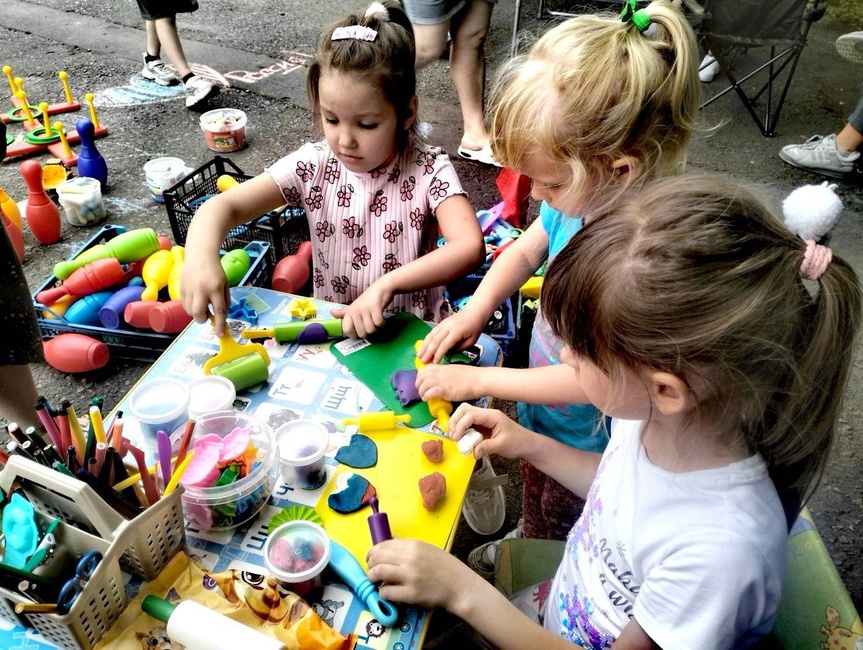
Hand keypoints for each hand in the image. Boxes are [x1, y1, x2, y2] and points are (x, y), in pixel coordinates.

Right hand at [180, 256, 229, 335]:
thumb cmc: (215, 270)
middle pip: (198, 314)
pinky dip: (190, 307)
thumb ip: (224, 300)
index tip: (220, 333)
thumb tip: (222, 316)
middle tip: (207, 316)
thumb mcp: (225, 284)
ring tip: (201, 304)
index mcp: (215, 289)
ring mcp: (189, 289)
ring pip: (189, 311)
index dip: (220, 325)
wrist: (200, 256)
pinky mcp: (181, 288)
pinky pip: (184, 305)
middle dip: (202, 320)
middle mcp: (201, 290)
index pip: (218, 311)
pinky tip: (195, 300)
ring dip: (196, 313)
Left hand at [331, 277, 393, 338]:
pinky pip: (378, 323)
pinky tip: (382, 319)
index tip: (360, 330)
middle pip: (361, 333)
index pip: (346, 330)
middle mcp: (355, 311)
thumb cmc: (368, 299)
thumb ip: (343, 312)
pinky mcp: (375, 307)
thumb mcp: (354, 306)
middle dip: (368, 332)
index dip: (354, 334)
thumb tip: (331, 312)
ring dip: (376, 328)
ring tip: (376, 320)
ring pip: (370, 330)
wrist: (381, 287)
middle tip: (371, 324)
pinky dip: (382, 323)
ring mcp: (365, 309)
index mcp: (349, 312)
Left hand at [366, 539, 483, 611]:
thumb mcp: (428, 549)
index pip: (383, 545)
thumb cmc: (445, 567)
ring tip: (375, 581)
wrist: (460, 586)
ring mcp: (410, 576)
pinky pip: (387, 592)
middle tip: (372, 570)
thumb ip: (408, 545)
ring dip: (372, 577)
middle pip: (378, 557)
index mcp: (414, 545)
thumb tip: (390, 539)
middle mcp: (410, 558)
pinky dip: (383, 592)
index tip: (371, 558)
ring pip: (378, 572)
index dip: (373, 552)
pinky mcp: (411, 594)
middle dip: (370, 564)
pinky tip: (387, 592)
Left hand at [416, 364, 482, 401]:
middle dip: (418, 384)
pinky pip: (430, 392)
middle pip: (421, 376)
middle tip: (421, 390)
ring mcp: (443, 381)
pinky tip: (427, 399)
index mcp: (443, 367)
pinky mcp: (446, 390)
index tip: (421, 381)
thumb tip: (441, 379)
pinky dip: (426, 396)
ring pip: (424, 384)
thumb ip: (446, 373)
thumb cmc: (471, 376)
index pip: (425, 368)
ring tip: (424, 396)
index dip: (420, 375)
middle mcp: (441, 373)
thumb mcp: (455, 370)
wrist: (479, 379)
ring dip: (421, 391)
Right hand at [419, 310, 485, 363]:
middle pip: (435, 340)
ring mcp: (443, 324)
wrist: (474, 312)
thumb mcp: (472, 341)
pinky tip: (423, 346)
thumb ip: (460, 348)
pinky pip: (432, 332)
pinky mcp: (441, 323)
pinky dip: (426, 340)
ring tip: (419, 355)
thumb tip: (449, 353)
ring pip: (431, 335)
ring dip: (424, 346)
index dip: (438, 354)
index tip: (434, 363)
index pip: (444, 345)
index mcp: (456, 331)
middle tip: (422, 361)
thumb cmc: (475, 327)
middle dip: (428, 352)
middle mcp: (447, 327)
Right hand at [449, 403, 534, 460]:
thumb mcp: (502, 445)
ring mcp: (483, 419)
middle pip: (464, 410)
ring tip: (456, 438)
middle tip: (453, 437)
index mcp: (492, 416)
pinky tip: (461, 438)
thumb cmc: (517, 441)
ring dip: (457, 425)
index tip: (456, 438)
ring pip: (464, 414)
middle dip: (455, 422)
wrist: (526, 443)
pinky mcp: (482, 425)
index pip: (471, 415)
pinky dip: (462, 429)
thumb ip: (487, 447)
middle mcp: (486, 414)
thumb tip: (473, 452)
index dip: (460, 425)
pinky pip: (468, 423)